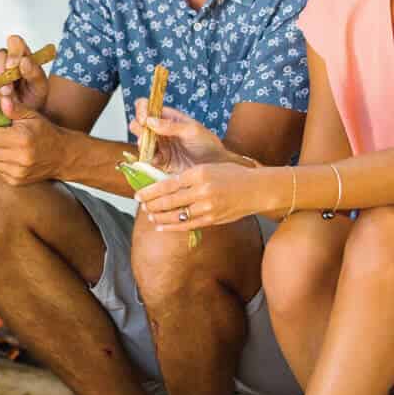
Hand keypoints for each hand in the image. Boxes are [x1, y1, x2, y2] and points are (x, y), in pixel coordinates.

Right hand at [0, 34, 47, 114]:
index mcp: (21, 55)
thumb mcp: (40, 86)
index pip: (14, 42)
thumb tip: (24, 62)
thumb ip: (34, 73)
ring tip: (2, 96)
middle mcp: (5, 59)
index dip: (12, 52)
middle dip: (1, 72)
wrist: (25, 111)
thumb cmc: (34, 95)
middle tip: (8, 89)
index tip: (13, 65)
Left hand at [0, 100, 66, 185]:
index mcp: (22, 139)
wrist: (62, 155)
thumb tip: (1, 100)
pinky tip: (7, 154)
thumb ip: (14, 108)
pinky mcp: (15, 181)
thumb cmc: (46, 133)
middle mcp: (20, 158)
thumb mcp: (32, 116)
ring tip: (1, 143)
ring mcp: (17, 172)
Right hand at [129, 100, 227, 173]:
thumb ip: (171, 125)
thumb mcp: (192, 130)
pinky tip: (157, 160)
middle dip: (138, 128)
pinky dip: (148, 159)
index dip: (142, 110)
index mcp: (169, 118)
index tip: (144, 119)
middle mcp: (161, 131)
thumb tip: (150, 120)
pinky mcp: (160, 161)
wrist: (216, 167)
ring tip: (150, 149)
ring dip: (142, 144)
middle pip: (139, 124)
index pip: (149, 107)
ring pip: (141, 141)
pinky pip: (147, 158)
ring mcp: (160, 146)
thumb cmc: (208, 144)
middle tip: (145, 136)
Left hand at [135, 162, 267, 230]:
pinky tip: (160, 226)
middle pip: (169, 201)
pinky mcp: (212, 219)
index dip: (150, 191)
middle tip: (140, 205)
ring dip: (159, 216)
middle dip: (151, 204)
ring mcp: (208, 207)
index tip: (138, 194)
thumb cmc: (230, 175)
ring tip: (149, 215)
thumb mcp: (207, 168)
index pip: (167, 184)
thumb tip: (162, 185)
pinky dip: (171, 226)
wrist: (256, 189)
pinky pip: (187, 225)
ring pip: (176, 215)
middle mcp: (202, 191)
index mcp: (199, 174)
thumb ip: (186, 177)